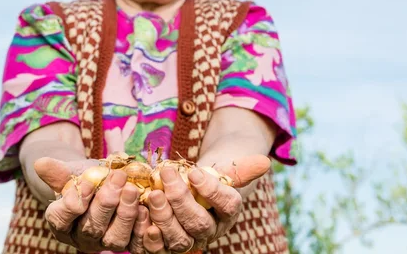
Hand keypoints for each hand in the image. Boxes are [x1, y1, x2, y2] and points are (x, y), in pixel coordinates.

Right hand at [34, 158, 140, 252]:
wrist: (104, 184)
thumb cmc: (84, 178)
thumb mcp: (72, 172)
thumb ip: (58, 171)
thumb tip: (40, 163)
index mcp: (61, 221)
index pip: (61, 218)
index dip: (73, 202)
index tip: (88, 182)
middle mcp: (81, 237)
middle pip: (90, 227)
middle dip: (105, 203)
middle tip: (118, 179)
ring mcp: (104, 243)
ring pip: (113, 239)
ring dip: (124, 214)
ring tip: (132, 190)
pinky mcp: (126, 244)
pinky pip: (134, 243)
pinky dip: (140, 227)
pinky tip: (146, 208)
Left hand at [141, 155, 270, 252]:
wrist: (186, 187)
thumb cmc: (205, 176)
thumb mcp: (221, 169)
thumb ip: (240, 168)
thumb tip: (265, 161)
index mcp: (227, 211)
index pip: (227, 204)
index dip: (212, 190)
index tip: (195, 171)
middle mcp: (209, 230)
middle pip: (199, 224)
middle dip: (182, 200)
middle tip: (166, 176)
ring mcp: (188, 240)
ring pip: (179, 239)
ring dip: (165, 217)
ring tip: (153, 194)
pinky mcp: (165, 245)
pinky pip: (158, 249)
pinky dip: (149, 236)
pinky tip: (141, 214)